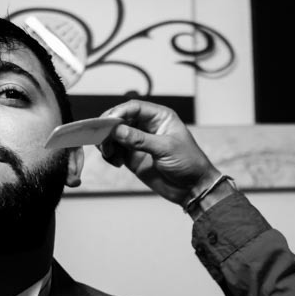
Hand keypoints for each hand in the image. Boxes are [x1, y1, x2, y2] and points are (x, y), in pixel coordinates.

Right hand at [99, 100, 220, 204]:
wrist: (192, 188)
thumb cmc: (188, 162)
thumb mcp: (165, 148)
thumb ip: (140, 139)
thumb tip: (117, 130)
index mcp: (159, 117)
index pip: (134, 107)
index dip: (119, 112)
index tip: (108, 122)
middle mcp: (147, 126)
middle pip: (120, 119)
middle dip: (108, 127)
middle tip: (101, 138)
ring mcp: (139, 141)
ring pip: (114, 135)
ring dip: (107, 142)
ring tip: (109, 153)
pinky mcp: (133, 157)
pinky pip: (115, 150)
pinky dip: (110, 154)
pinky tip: (115, 161)